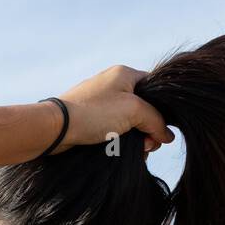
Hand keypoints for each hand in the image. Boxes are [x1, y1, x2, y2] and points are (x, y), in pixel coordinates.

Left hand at [58, 64, 173, 153]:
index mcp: (125, 74)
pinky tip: (119, 150)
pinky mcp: (92, 117)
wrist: (57, 128)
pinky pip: (114, 128)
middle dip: (148, 129)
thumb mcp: (134, 111)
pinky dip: (120, 139)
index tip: (160, 130)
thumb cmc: (94, 113)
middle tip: (145, 145)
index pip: (155, 89)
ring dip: (136, 137)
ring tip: (135, 150)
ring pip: (130, 121)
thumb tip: (167, 135)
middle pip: (144, 108)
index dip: (162, 110)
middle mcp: (113, 84)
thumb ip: (156, 120)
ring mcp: (101, 101)